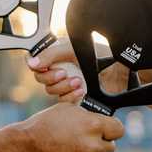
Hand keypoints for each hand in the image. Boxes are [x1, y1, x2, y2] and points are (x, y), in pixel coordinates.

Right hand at [20, 103, 123, 151]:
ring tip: (68, 150)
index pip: (119, 130)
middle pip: (110, 147)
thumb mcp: (67, 109)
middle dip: (99, 143)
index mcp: (94, 126)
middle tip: (82, 140)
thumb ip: (89, 115)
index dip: (111, 129)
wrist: (24, 148)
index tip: (106, 130)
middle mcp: (93, 146)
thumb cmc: (44, 125)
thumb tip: (101, 119)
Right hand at [27, 37, 151, 102]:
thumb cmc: (100, 56)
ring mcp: (67, 84)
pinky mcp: (75, 97)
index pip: (37, 65)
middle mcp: (60, 70)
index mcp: (58, 56)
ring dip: (63, 88)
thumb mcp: (73, 49)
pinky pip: (63, 102)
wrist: (120, 72)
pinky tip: (81, 92)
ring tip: (78, 82)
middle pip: (42, 80)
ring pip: (52, 92)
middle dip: (53, 79)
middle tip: (65, 74)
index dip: (40, 69)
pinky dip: (70, 97)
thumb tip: (31, 63)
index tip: (49, 69)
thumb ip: (51, 54)